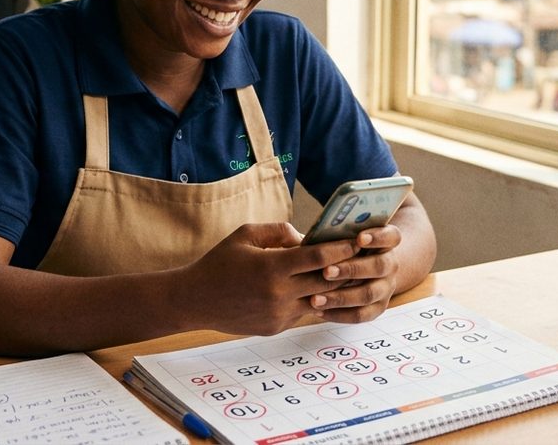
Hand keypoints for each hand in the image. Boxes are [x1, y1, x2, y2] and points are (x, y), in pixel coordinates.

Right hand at [179, 223, 357, 335]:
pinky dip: (311, 300)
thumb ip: (279, 231)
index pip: (319, 257)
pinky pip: (302, 312)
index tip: (357, 240)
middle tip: (363, 256)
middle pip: (327, 281)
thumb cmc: (219, 262)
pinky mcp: (276, 328)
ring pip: (319, 300)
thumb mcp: (246, 235)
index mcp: (272, 267)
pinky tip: (317, 290)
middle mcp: (279, 294)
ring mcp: (279, 315)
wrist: (194, 301)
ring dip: (332, 288)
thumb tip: (306, 237)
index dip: (342, 248)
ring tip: (346, 273)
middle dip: (346, 268)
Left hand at [308, 225, 402, 322]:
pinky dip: (339, 314)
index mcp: (386, 241)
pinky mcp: (377, 307)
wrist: (366, 266)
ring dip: (341, 296)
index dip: (378, 237)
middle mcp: (390, 264)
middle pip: (380, 266)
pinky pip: (361, 315)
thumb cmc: (345, 244)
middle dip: (352, 268)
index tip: (358, 237)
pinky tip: (317, 311)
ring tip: (315, 298)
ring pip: (368, 294)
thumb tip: (308, 240)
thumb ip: (335, 233)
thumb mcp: (344, 234)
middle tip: (326, 271)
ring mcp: (386, 287)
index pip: (391, 236)